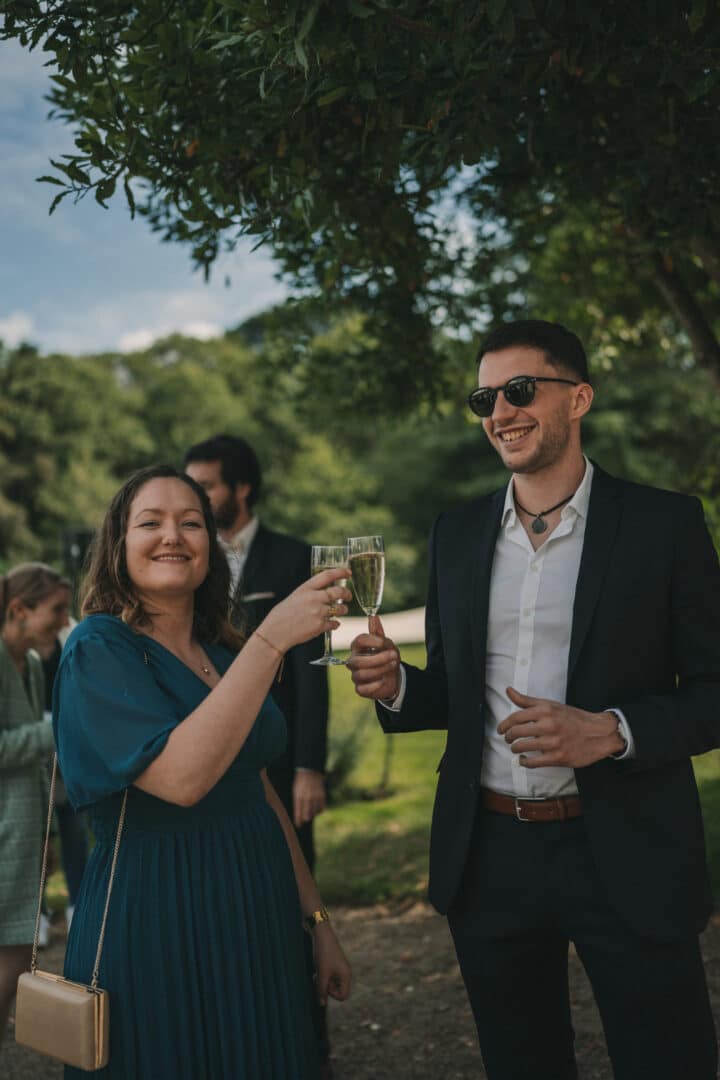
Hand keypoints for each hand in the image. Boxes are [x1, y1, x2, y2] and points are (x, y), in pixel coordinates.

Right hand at [260, 569, 351, 652]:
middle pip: (338, 592)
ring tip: (341, 611)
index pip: (328, 575)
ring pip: (340, 609)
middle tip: (348, 596)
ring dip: (343, 610)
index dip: (341, 572)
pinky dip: (335, 624)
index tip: (348, 572)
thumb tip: (328, 592)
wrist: (275, 632)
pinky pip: (335, 623)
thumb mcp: (296, 596)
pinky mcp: (319, 626)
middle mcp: (313, 598)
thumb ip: (311, 593)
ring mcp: (317, 612)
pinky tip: (332, 624)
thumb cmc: (283, 614)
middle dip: (347, 594)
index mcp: (306, 588)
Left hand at [293, 770, 325, 827]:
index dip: (298, 821)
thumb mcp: (295, 791)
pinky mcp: (322, 796)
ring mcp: (315, 798)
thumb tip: (299, 814)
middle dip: (305, 819)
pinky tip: (316, 808)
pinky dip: (319, 810)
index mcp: (299, 797)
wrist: (310, 771)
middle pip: (307, 816)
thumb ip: (297, 802)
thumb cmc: (300, 782)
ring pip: (315, 813)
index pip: (298, 813)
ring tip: (310, 811)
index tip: (298, 825)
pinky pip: (321, 808)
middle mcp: (307, 798)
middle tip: (304, 819)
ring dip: (312, 814)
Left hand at [312, 923, 351, 1005]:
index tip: (324, 985)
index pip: (343, 996)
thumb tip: (321, 1005)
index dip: (332, 995)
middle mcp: (345, 973)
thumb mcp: (322, 974)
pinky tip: (317, 969)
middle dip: (326, 988)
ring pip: (331, 983)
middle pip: (337, 990)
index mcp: (346, 976)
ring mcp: (339, 968)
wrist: (322, 934)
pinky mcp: (333, 964)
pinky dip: (322, 975)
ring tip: (316, 974)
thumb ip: (322, 990)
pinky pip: (329, 976)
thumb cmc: (324, 954)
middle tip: (317, 979)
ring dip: (323, 982)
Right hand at [347, 617, 400, 700]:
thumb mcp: (386, 644)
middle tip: (394, 655)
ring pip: (362, 674)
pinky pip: (363, 689)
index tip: (384, 642)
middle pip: (358, 661)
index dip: (371, 641)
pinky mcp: (360, 689)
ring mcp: (355, 675)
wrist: (393, 676)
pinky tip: (384, 680)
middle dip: (378, 658)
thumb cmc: (387, 656)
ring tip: (393, 665)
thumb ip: (379, 632)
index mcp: (358, 647)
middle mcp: (353, 661)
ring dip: (380, 669)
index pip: (358, 641)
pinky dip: (375, 685)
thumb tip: (374, 616)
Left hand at [497, 687, 623, 767]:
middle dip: (508, 737)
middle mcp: (548, 725)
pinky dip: (524, 762)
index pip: (515, 717)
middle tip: (507, 740)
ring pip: (522, 747)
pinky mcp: (558, 757)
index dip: (504, 725)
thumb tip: (508, 690)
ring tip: (516, 749)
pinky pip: (534, 762)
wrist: (599, 732)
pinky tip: (523, 760)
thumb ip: (527, 700)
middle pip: (516, 732)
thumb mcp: (551, 705)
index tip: (500, 730)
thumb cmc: (573, 718)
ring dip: (515, 749)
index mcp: (545, 710)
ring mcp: (554, 742)